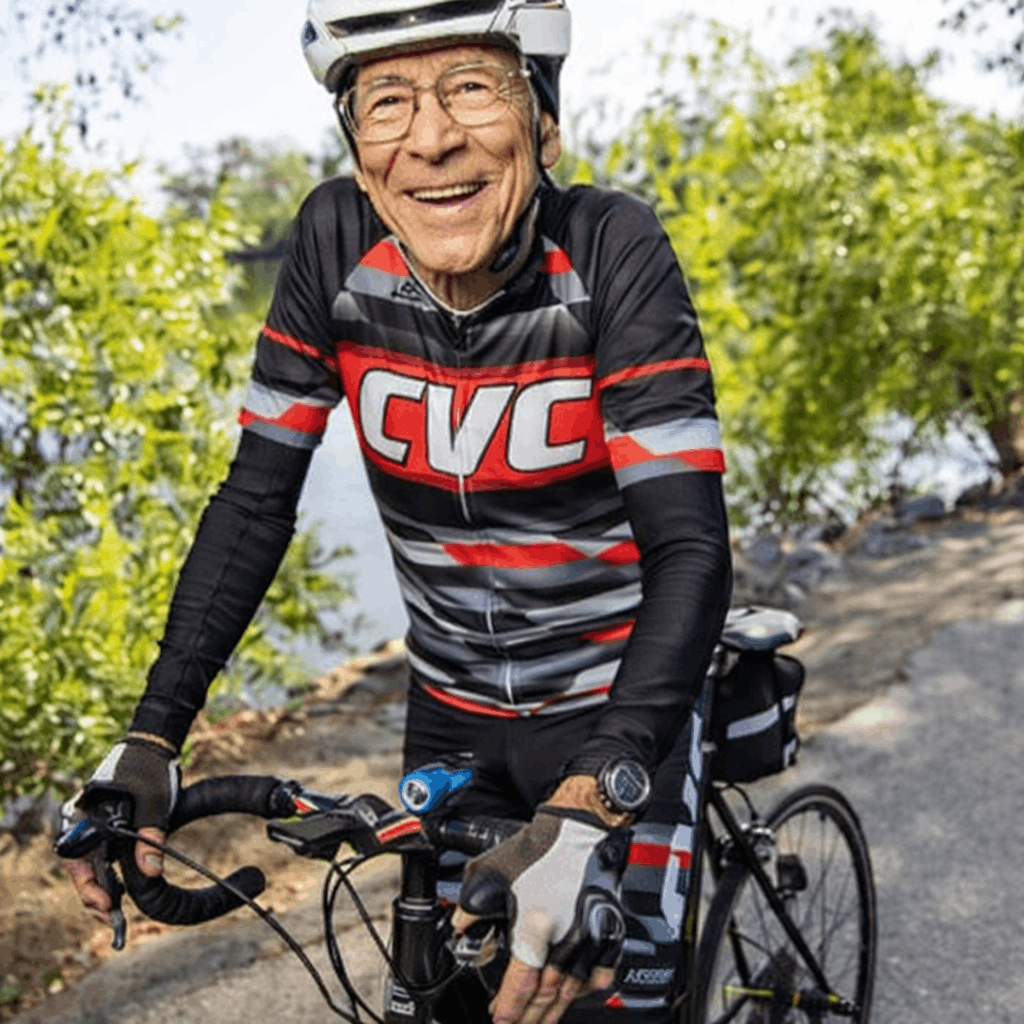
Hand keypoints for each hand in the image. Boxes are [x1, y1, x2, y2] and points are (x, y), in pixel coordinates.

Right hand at [63, 733, 179, 926]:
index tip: (106, 905)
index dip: (88, 887)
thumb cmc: (149, 769)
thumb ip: (151, 837)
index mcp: (82, 815)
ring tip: (115, 911)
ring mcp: (92, 825)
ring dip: (101, 888)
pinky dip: (109, 874)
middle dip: (94, 896)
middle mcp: (81, 822)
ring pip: (90, 865)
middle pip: (80, 869)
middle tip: (112, 918)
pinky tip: (122, 889)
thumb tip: (150, 872)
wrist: (154, 746)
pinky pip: (100, 855)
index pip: (75, 861)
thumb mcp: (154, 803)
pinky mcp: (105, 827)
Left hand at [451, 784, 630, 1023]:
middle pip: (545, 996)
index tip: (500, 1020)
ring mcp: (591, 938)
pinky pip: (600, 975)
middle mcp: (566, 939)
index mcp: (535, 927)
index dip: (508, 1010)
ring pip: (571, 990)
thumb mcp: (491, 872)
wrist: (581, 827)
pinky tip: (574, 993)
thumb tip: (461, 929)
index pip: (519, 986)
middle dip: (528, 1017)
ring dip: (554, 1008)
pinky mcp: (609, 930)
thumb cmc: (541, 847)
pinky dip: (586, 990)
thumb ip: (472, 907)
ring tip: (540, 1018)